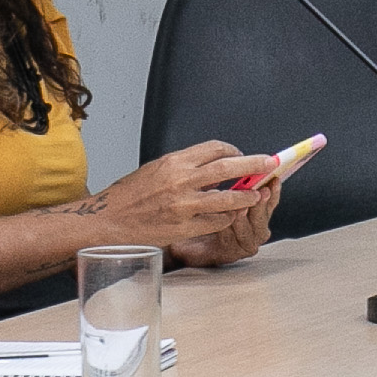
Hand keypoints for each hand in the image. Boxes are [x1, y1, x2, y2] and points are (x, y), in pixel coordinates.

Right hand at [88, 139, 278, 264]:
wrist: (107, 221)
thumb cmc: (128, 196)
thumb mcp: (154, 170)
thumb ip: (183, 168)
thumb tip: (211, 168)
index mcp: (174, 162)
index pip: (215, 149)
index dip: (234, 151)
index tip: (242, 155)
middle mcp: (181, 181)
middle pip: (229, 167)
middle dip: (254, 165)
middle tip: (270, 164)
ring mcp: (184, 206)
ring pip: (228, 198)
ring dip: (247, 196)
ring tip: (257, 195)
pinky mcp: (184, 228)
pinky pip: (216, 222)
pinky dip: (227, 218)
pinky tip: (231, 216)